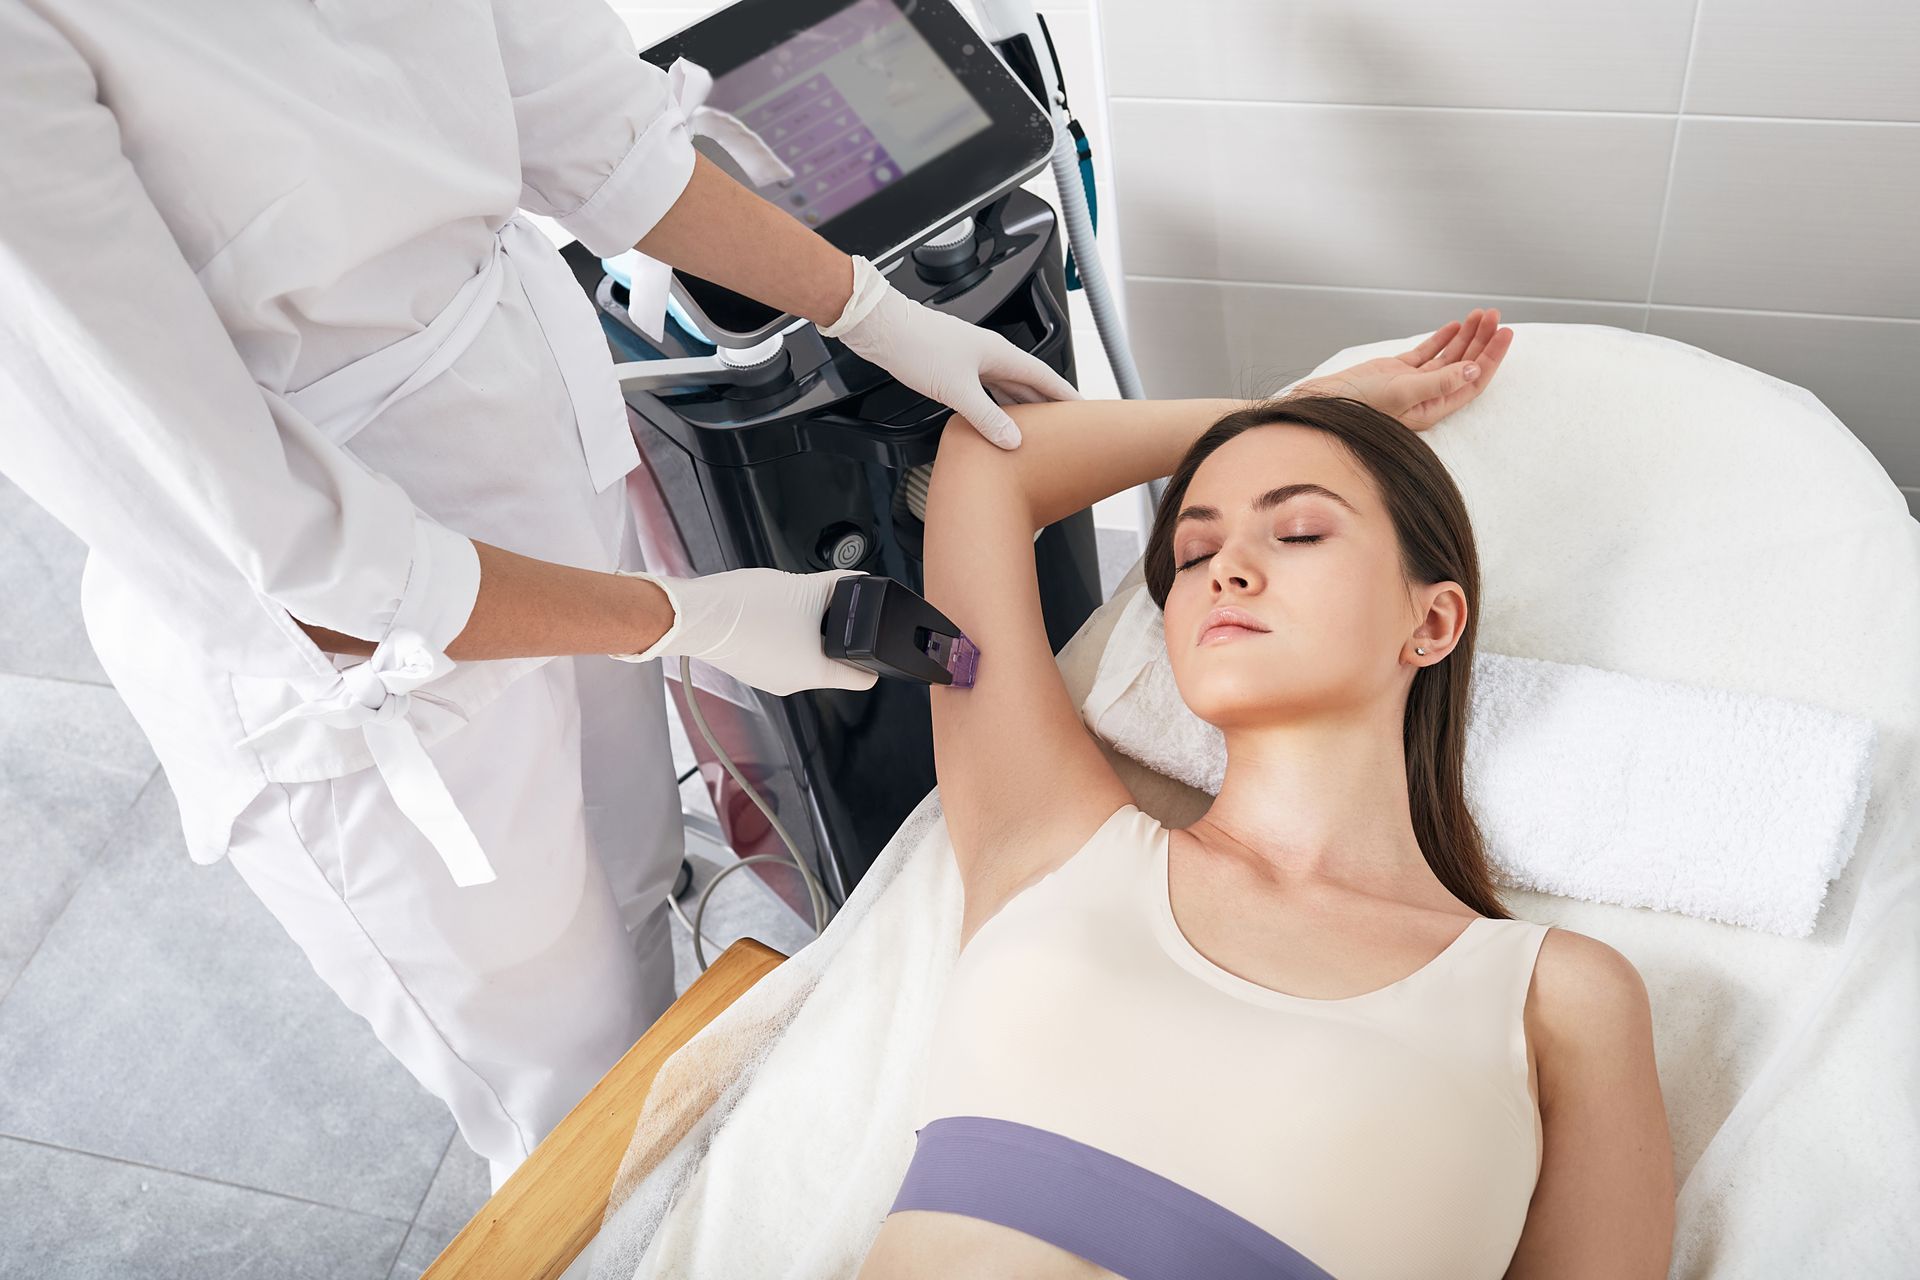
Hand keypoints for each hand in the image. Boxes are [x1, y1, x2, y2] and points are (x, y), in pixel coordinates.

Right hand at [610, 567, 879, 694]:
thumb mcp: (805, 588)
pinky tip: (770, 612)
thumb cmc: (747, 609)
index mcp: (814, 672)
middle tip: (829, 607)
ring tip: (794, 605)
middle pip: (830, 662)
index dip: (875, 659)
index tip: (876, 643)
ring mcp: (767, 677)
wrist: (695, 614)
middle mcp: (792, 683)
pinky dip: (780, 633)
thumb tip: (856, 580)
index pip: (862, 679)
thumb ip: (838, 585)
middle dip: (833, 634)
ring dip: (804, 631)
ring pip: (801, 654)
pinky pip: (776, 651)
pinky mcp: (747, 666)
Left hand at [820, 255, 1080, 448]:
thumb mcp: (956, 389)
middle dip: (1046, 404)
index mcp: (999, 353)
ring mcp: (970, 360)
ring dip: (1019, 407)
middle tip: (1063, 427)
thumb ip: (986, 417)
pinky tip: (992, 420)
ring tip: (1033, 430)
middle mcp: (989, 354)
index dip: (1065, 395)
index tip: (1083, 409)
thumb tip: (1012, 440)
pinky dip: (994, 406)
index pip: (1044, 376)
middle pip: (1027, 383)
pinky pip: (984, 390)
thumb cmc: (916, 345)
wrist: (880, 328)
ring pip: (1005, 387)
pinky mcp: (952, 368)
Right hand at [1297, 307, 1514, 431]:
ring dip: (1465, 336)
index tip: (1505, 333)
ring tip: (1479, 314)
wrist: (1328, 400)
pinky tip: (1455, 325)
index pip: (1473, 380)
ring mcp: (1414, 382)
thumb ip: (1441, 382)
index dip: (1492, 357)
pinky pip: (1428, 353)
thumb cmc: (1361, 405)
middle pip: (1465, 365)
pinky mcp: (1399, 371)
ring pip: (1449, 357)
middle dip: (1482, 340)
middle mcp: (1428, 396)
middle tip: (1494, 315)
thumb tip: (1475, 370)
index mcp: (1434, 407)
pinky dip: (1441, 339)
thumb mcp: (1404, 392)